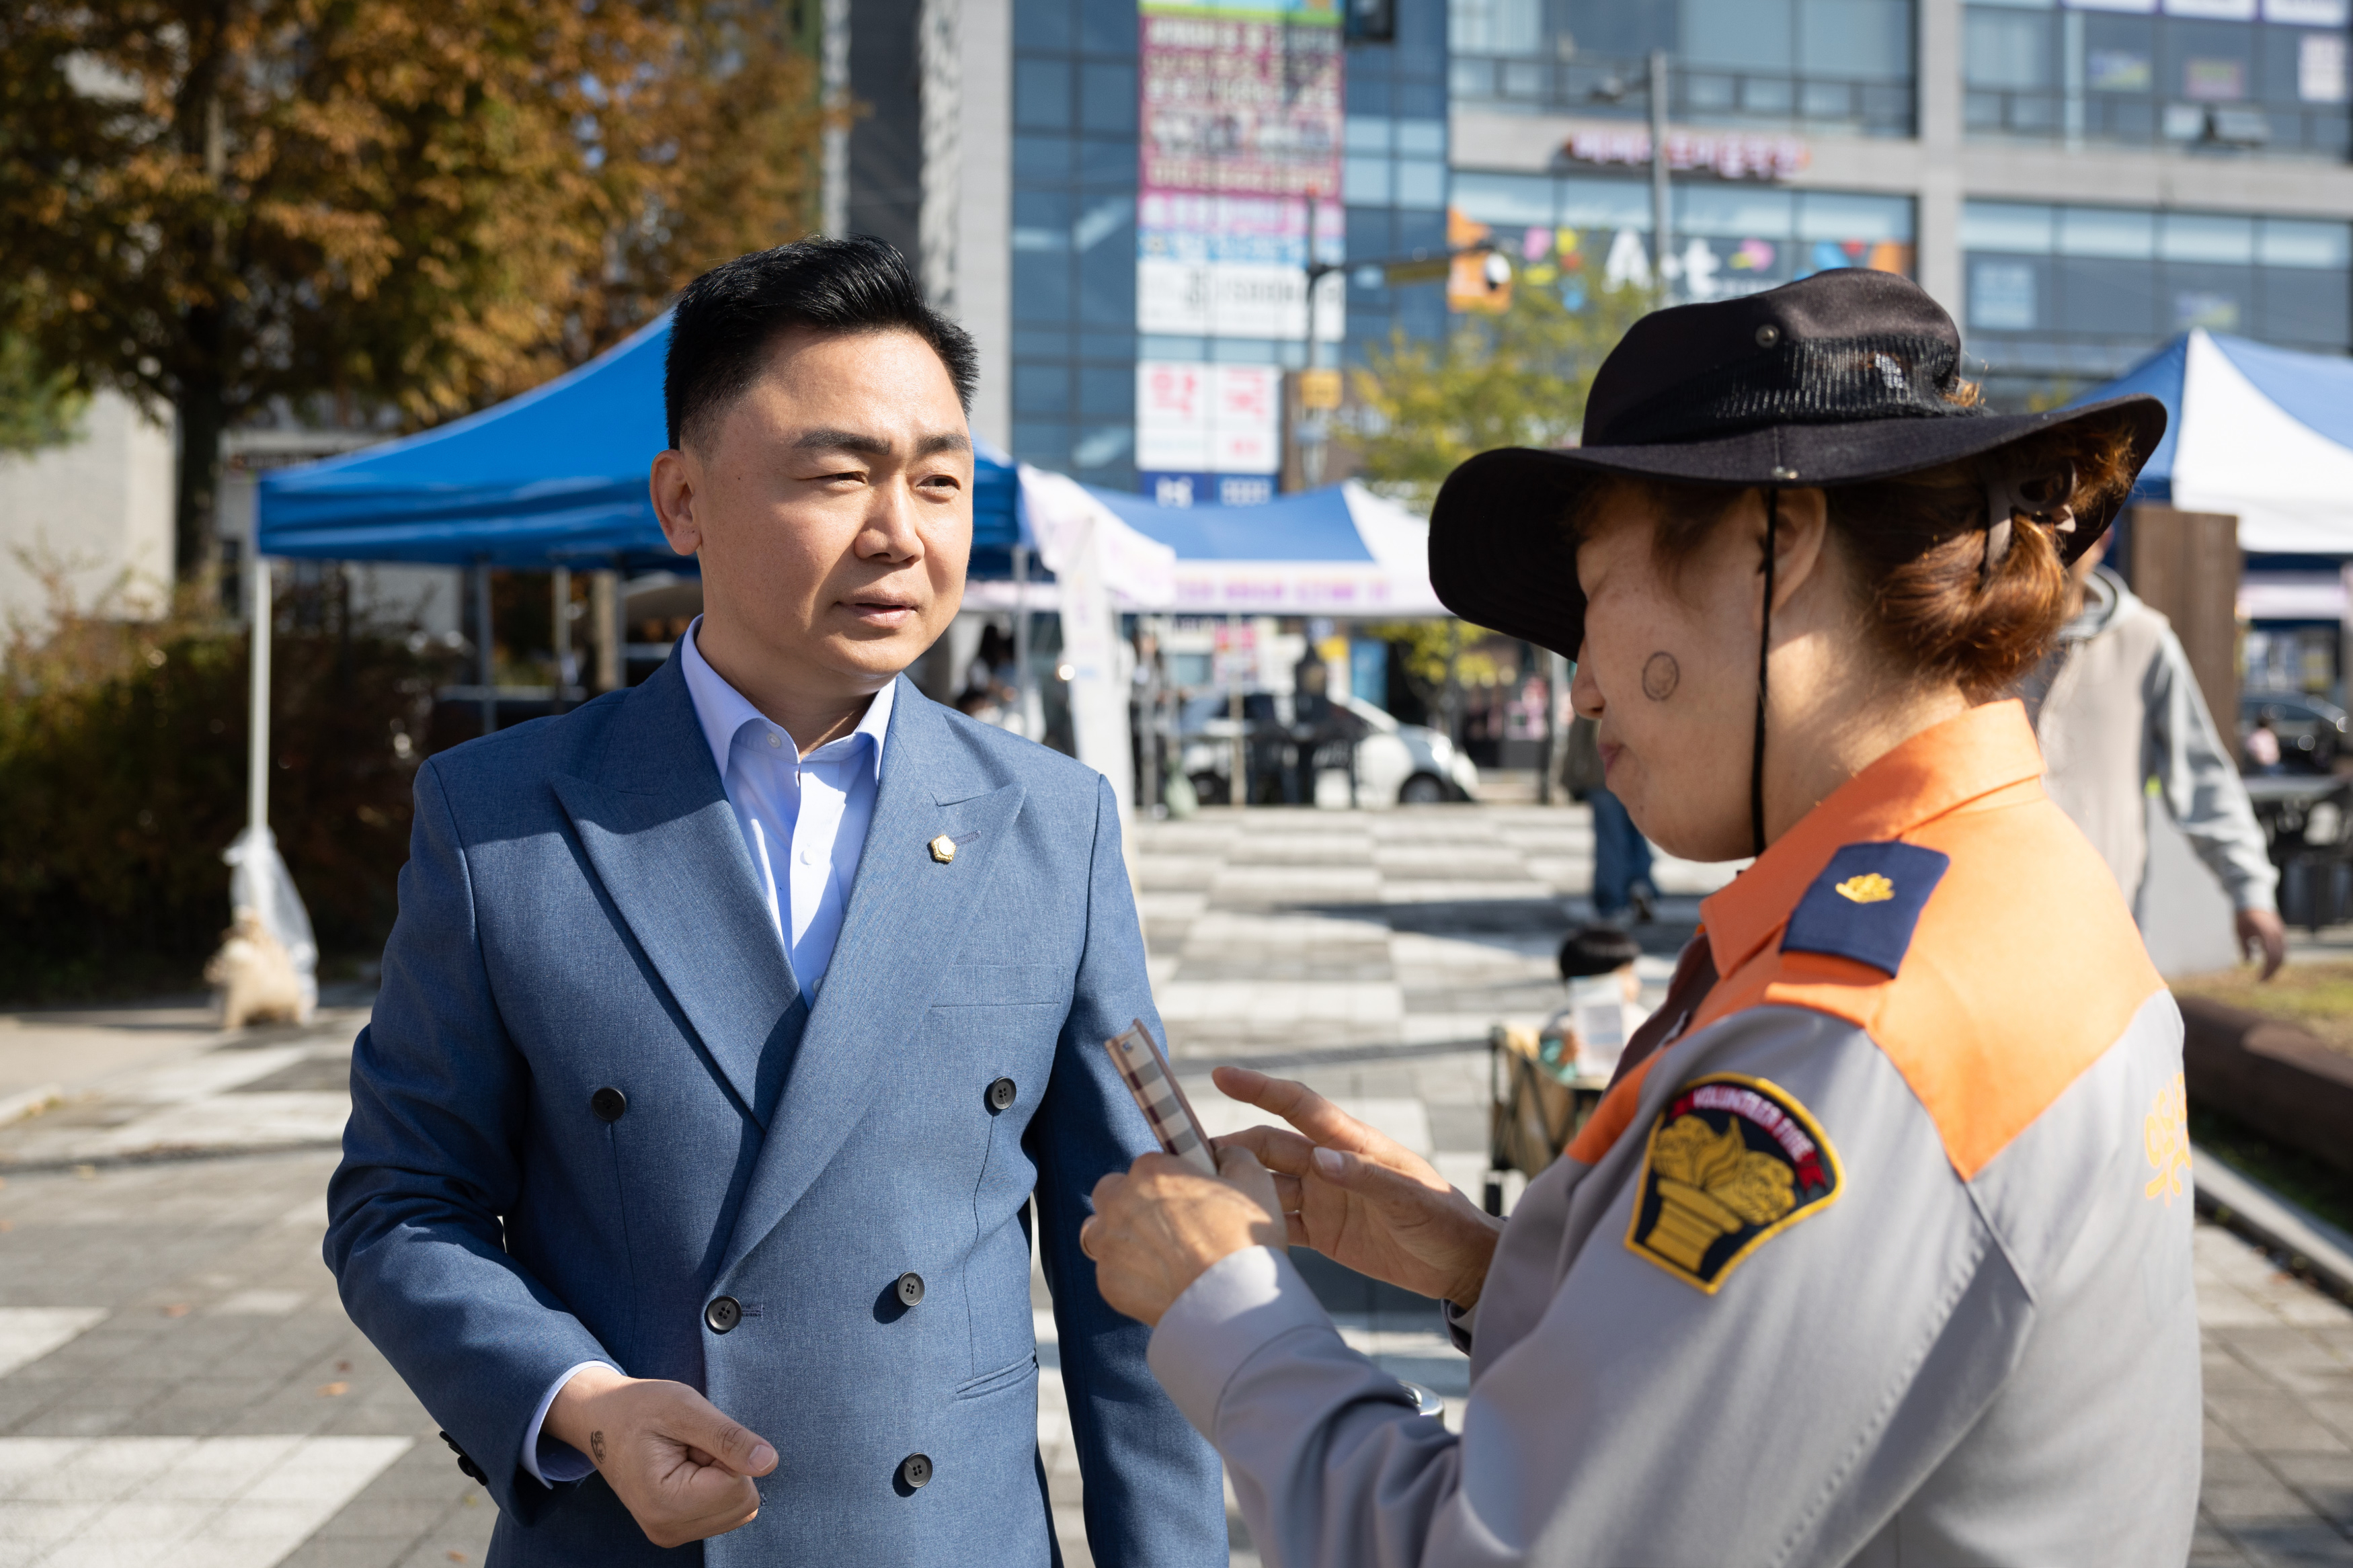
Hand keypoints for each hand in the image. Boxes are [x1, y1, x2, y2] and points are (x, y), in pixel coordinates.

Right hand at [543, 1366, 776, 1547]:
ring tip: (686, 1455)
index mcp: (666, 1504)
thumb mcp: (685, 1408)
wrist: (601, 1420)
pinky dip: (716, 1485)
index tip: (694, 1439)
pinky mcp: (677, 1529)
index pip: (739, 1488)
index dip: (727, 1454)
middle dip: (726, 1467)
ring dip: (722, 1475)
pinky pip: (725, 1511)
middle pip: (743, 1503)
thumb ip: (728, 1438)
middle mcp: (668, 1530)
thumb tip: (769, 1463)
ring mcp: (672, 1533)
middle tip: (690, 1446)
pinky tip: (687, 1467)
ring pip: (739, 1508)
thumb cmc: (639, 1408)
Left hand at [1081, 1148, 1285, 1327]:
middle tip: (1165, 1225)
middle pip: (1112, 1192)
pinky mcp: (1107, 1283)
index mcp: (1151, 1171)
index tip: (1184, 1199)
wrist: (1232, 1306)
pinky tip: (1160, 1284)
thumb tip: (1220, 1155)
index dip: (1167, 1182)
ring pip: (1102, 1232)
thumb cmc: (1244, 1240)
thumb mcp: (1254, 1182)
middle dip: (1130, 1203)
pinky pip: (1112, 1272)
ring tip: (1158, 1256)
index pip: (1148, 1165)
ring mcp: (1109, 1245)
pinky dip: (1130, 1277)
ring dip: (1122, 1238)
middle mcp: (1119, 1203)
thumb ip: (1233, 1157)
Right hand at [1211, 1065, 1502, 1309]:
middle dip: (1228, 1148)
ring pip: (1265, 1186)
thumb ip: (1365, 1178)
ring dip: (1234, 1188)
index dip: (1260, 1089)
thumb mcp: (1410, 1198)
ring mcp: (1322, 1198)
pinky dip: (1252, 1226)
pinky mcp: (1321, 1233)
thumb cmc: (1443, 1219)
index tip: (1220, 1075)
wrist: (1460, 1264)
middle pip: (1268, 1148)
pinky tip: (1224, 1234)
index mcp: (1352, 1143)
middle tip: (1184, 1157)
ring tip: (1193, 1196)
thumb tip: (1319, 1160)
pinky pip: (1277, 1224)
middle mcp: (1329, 1165)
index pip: (1299, 1106)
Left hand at [2237, 908, 2286, 980]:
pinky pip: (2282, 949)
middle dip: (2272, 971)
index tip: (2259, 979)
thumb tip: (2248, 962)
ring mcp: (2280, 933)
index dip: (2267, 970)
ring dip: (2275, 966)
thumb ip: (2245, 947)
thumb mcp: (2239, 932)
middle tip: (2261, 981)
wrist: (2253, 899)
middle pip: (2279, 957)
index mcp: (2265, 933)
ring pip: (2283, 954)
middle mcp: (2276, 933)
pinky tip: (2268, 965)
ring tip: (2265, 975)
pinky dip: (2277, 959)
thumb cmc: (2243, 916)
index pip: (2271, 956)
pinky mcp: (2280, 933)